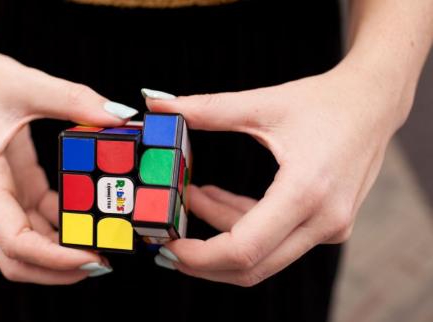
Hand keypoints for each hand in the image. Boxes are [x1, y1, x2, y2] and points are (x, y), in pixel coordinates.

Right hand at [0, 50, 137, 283]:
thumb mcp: (31, 84)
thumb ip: (76, 100)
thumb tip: (122, 117)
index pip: (14, 241)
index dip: (53, 259)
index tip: (92, 259)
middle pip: (16, 259)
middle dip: (58, 271)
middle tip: (103, 264)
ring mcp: (1, 198)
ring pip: (28, 246)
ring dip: (62, 254)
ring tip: (103, 247)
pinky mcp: (16, 190)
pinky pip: (39, 222)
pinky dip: (64, 228)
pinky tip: (92, 220)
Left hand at [144, 62, 410, 285]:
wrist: (374, 103)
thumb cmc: (323, 101)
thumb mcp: (262, 104)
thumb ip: (206, 109)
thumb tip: (156, 103)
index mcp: (307, 191)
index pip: (245, 248)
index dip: (200, 255)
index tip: (168, 243)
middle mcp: (324, 220)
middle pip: (252, 266)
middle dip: (204, 259)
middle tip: (169, 239)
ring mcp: (330, 228)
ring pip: (263, 256)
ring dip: (221, 235)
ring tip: (191, 197)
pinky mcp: (329, 226)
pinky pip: (277, 242)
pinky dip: (242, 226)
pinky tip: (217, 199)